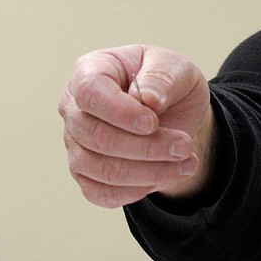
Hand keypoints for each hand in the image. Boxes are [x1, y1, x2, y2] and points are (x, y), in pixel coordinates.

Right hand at [59, 45, 212, 207]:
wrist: (174, 113)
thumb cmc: (167, 83)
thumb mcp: (175, 67)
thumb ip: (161, 78)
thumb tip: (148, 101)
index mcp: (90, 71)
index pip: (90, 93)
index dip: (120, 112)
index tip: (153, 122)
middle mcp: (74, 108)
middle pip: (97, 137)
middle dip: (147, 147)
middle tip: (184, 146)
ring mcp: (76, 143)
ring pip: (103, 169)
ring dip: (150, 172)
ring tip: (186, 163)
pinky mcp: (85, 174)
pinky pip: (101, 193)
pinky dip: (135, 191)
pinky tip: (163, 178)